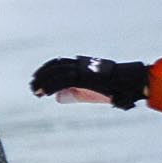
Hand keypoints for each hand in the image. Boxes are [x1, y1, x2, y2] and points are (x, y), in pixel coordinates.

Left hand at [30, 55, 148, 110]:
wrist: (129, 82)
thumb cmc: (114, 88)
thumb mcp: (90, 92)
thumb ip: (74, 94)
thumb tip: (57, 98)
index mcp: (82, 64)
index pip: (59, 64)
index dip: (47, 71)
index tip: (38, 79)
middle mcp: (80, 64)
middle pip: (54, 66)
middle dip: (41, 75)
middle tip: (32, 85)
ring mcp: (81, 69)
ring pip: (55, 73)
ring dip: (43, 82)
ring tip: (35, 91)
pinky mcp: (82, 77)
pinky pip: (61, 81)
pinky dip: (50, 87)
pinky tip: (43, 93)